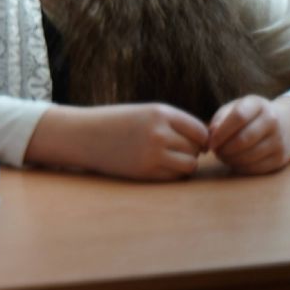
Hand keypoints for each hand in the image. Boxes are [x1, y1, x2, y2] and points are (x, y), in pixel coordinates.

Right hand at [28, 102, 208, 180]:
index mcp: (160, 112)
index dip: (199, 139)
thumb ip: (173, 123)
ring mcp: (152, 153)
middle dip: (190, 151)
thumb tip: (207, 143)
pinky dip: (172, 175)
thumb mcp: (145, 113)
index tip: (190, 142)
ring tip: (168, 160)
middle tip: (172, 151)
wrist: (83, 135)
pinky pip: (174, 177)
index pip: (200, 130)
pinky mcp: (145, 171)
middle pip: (196, 148)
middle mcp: (159, 132)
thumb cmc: (117, 123)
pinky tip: (157, 167)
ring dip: (184, 164)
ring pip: (189, 165)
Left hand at [208, 95, 289, 174]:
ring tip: (223, 156)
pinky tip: (235, 162)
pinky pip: (257, 167)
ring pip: (250, 155)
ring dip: (231, 159)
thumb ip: (220, 119)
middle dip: (225, 148)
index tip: (211, 141)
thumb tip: (212, 135)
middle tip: (216, 151)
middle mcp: (272, 120)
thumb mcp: (234, 109)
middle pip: (244, 138)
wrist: (284, 125)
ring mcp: (279, 139)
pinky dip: (241, 167)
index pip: (239, 116)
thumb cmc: (249, 116)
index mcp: (258, 104)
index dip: (222, 131)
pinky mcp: (281, 158)